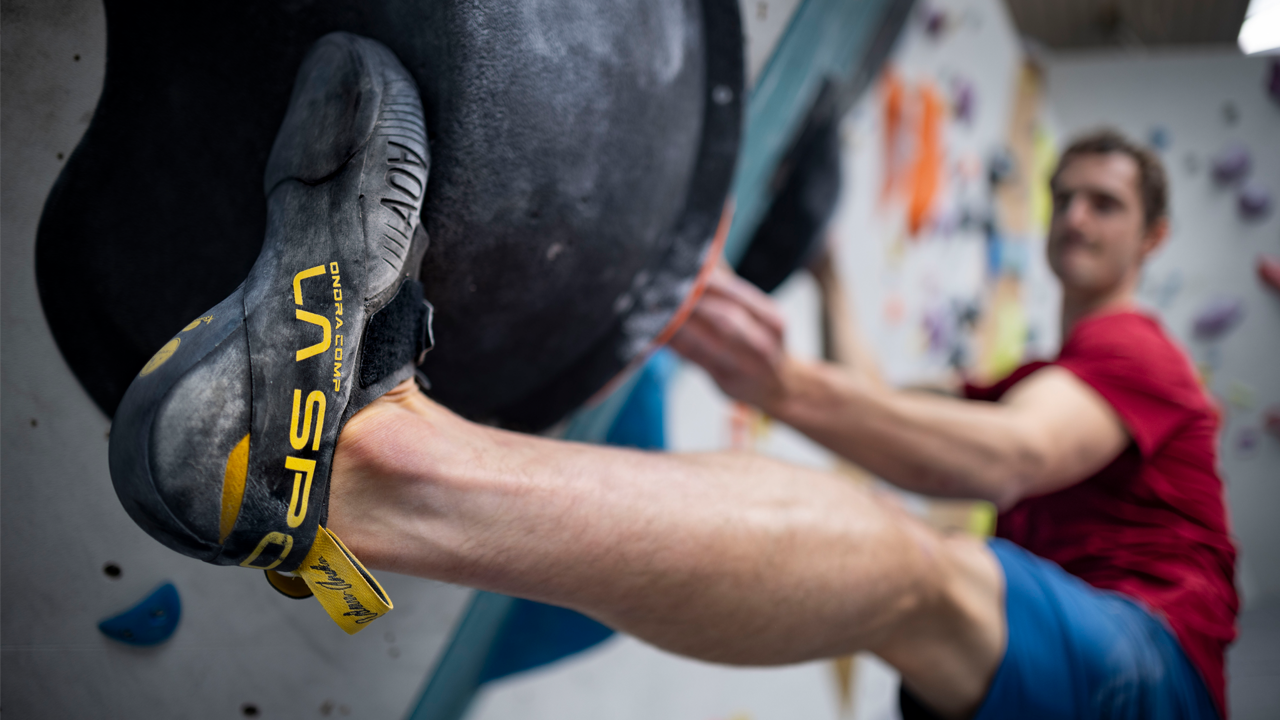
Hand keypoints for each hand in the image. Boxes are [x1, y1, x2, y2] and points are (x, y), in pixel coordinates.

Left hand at [669, 265, 791, 411]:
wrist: (780, 388)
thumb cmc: (761, 344)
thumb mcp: (758, 315)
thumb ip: (731, 288)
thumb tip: (708, 252)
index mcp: (772, 320)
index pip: (737, 294)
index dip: (710, 280)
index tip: (683, 266)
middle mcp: (763, 343)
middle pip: (724, 316)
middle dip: (692, 299)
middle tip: (662, 285)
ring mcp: (746, 366)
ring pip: (707, 340)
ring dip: (679, 322)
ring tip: (655, 307)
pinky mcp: (726, 382)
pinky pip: (695, 359)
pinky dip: (675, 344)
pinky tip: (658, 333)